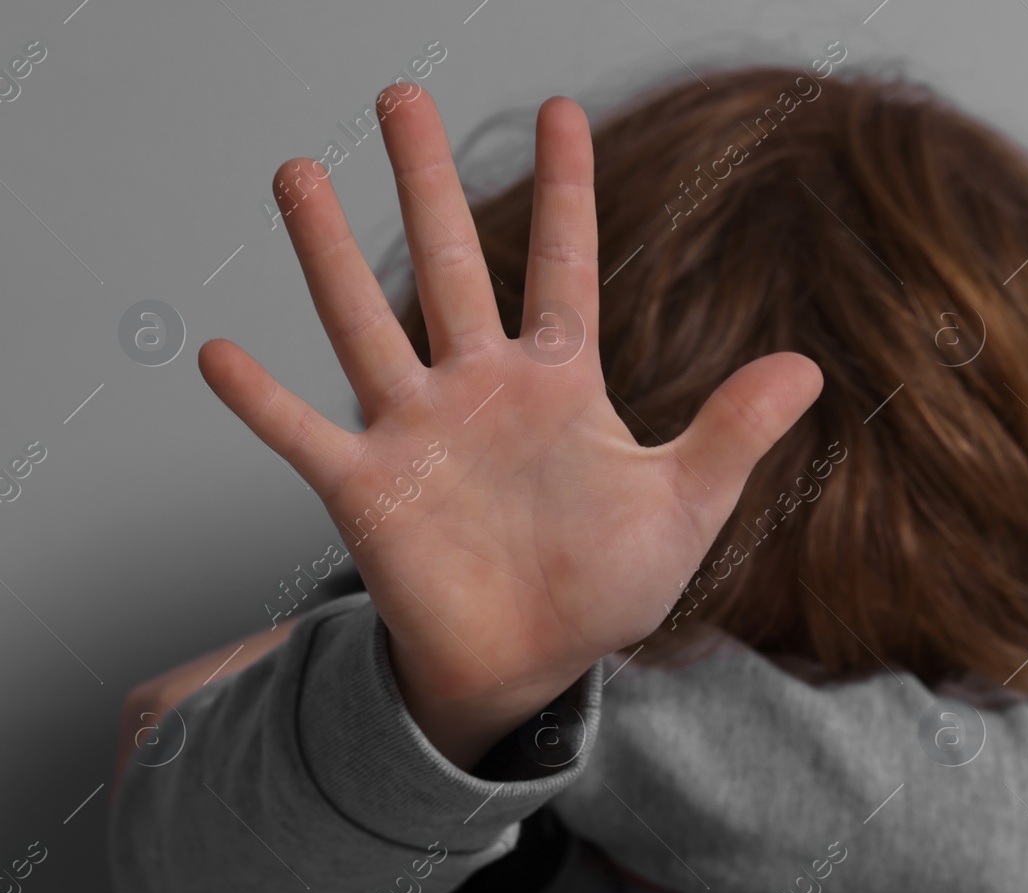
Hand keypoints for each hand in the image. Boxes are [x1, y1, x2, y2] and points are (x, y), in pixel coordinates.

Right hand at [198, 86, 821, 767]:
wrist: (530, 664)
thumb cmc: (603, 587)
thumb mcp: (682, 505)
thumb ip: (732, 432)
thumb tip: (809, 367)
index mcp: (557, 383)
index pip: (561, 264)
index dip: (564, 189)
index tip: (560, 108)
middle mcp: (478, 388)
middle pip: (446, 262)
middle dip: (423, 179)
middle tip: (397, 94)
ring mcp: (416, 432)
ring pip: (364, 322)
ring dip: (328, 252)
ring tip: (296, 173)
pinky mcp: (366, 490)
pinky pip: (302, 437)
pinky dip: (262, 402)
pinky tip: (218, 353)